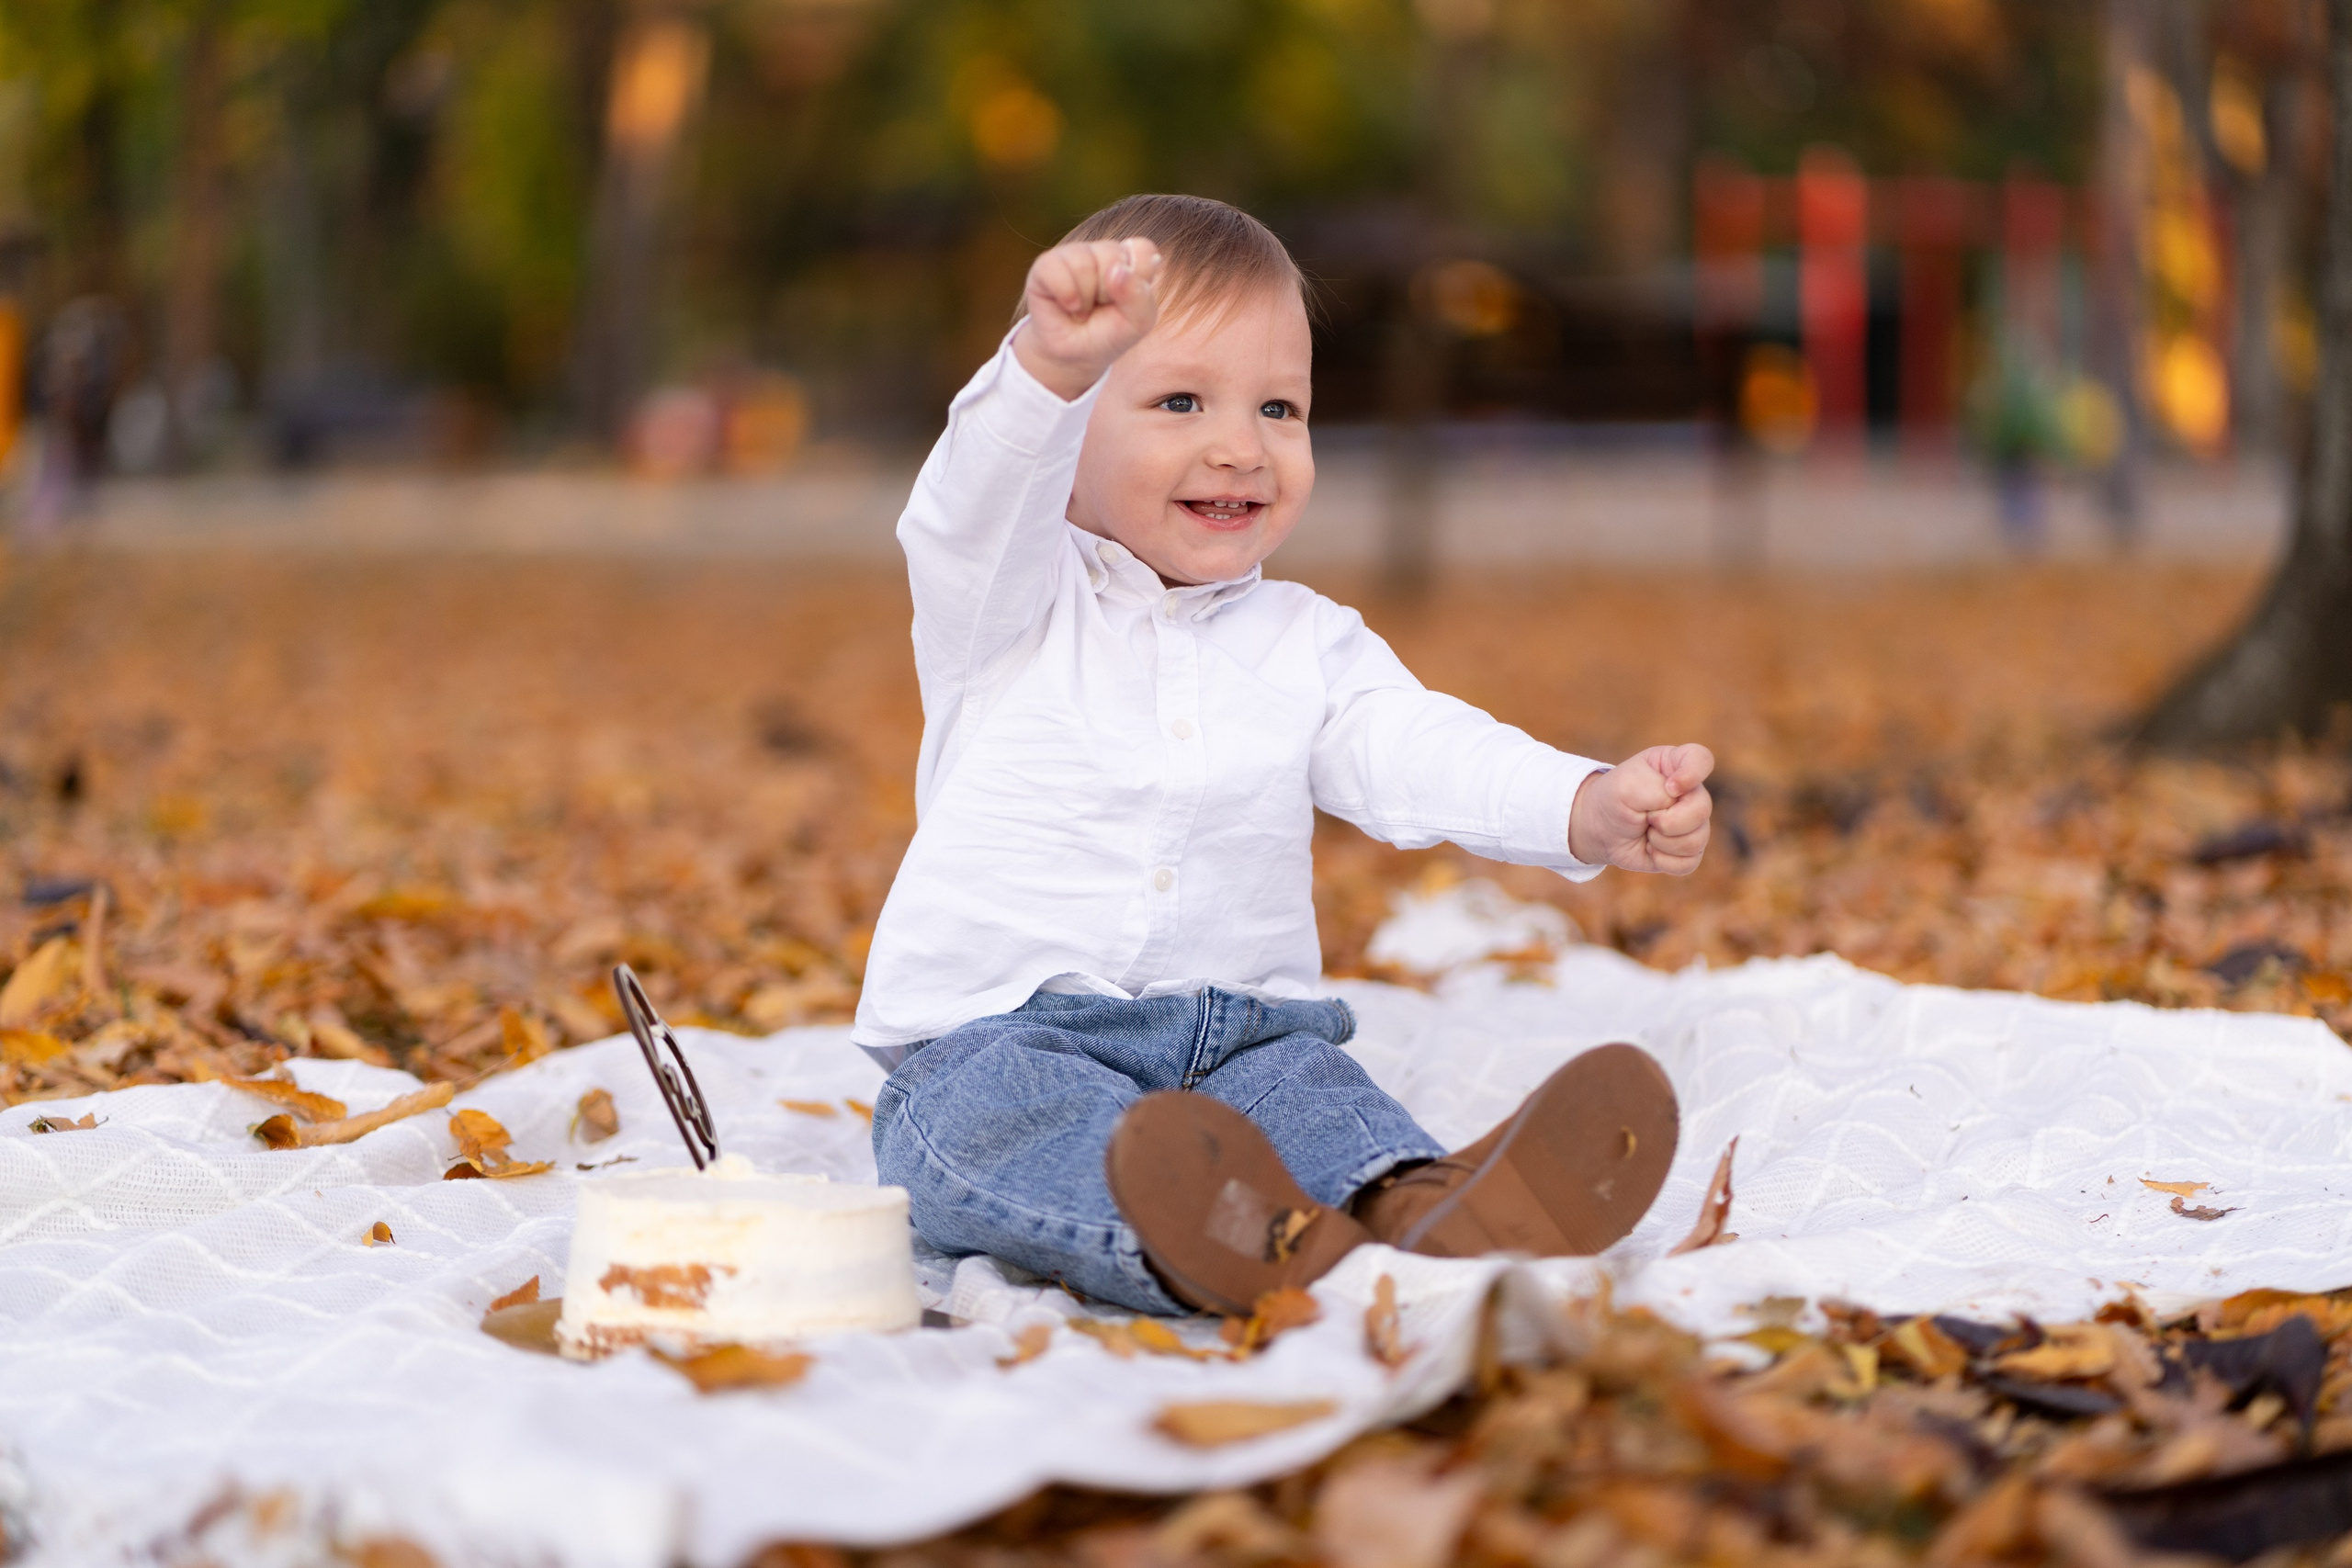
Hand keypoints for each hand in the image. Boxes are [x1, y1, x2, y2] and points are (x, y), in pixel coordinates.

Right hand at [1012, 238, 1162, 400]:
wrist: (1075, 356)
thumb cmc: (1109, 333)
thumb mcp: (1138, 322)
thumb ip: (1139, 295)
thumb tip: (1115, 270)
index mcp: (1128, 258)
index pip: (1142, 249)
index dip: (1138, 279)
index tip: (1126, 301)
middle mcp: (1100, 250)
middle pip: (1112, 255)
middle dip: (1109, 293)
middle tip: (1101, 307)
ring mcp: (1072, 254)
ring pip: (1084, 263)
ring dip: (1086, 298)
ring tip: (1083, 309)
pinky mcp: (1045, 265)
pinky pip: (1056, 269)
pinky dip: (1066, 295)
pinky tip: (1068, 306)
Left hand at [1568, 744, 1713, 874]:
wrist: (1600, 831)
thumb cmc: (1613, 800)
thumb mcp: (1626, 787)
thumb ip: (1656, 789)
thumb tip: (1678, 805)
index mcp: (1676, 764)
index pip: (1702, 759)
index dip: (1692, 775)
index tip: (1669, 787)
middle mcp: (1690, 792)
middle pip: (1702, 809)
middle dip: (1667, 821)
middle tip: (1646, 817)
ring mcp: (1693, 821)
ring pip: (1697, 840)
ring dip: (1662, 842)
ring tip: (1646, 831)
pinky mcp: (1688, 849)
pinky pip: (1689, 862)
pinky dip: (1664, 860)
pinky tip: (1650, 849)